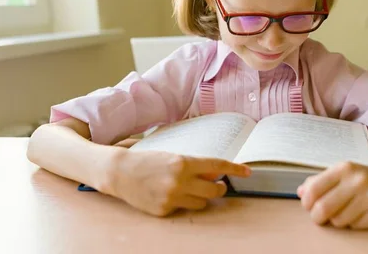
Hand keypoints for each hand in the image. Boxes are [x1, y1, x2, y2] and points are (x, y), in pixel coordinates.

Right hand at [108, 150, 250, 216]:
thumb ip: (194, 166)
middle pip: (214, 190)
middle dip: (220, 188)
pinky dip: (181, 203)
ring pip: (201, 203)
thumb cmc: (149, 161)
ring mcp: (171, 197)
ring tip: (187, 189)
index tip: (247, 171)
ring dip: (200, 197)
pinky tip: (167, 194)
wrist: (120, 172)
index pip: (216, 166)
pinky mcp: (164, 210)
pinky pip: (183, 209)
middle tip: (219, 186)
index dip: (234, 169)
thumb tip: (215, 175)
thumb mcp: (173, 157)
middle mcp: (179, 181)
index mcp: (183, 162)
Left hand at [297, 161, 367, 228]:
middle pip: (323, 208)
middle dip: (317, 217)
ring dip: (338, 220)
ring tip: (347, 212)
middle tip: (320, 217)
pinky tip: (361, 214)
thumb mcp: (344, 173)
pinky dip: (354, 224)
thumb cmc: (367, 178)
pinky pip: (356, 226)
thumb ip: (321, 181)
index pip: (315, 189)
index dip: (307, 202)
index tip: (309, 206)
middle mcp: (358, 181)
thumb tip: (300, 192)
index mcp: (345, 168)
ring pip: (339, 220)